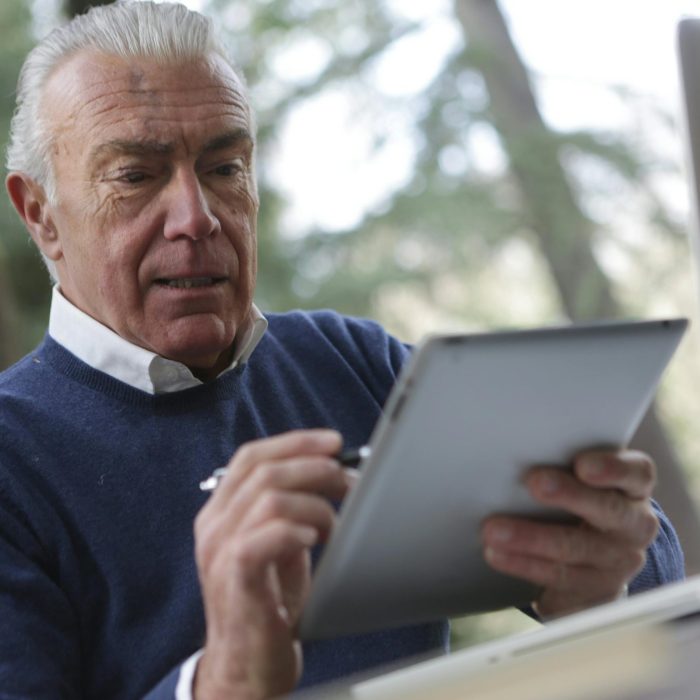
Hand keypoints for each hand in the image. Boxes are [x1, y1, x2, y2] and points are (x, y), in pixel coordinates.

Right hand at [192, 429, 351, 699]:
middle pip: (265, 470)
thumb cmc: (268, 602)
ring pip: (269, 497)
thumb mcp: (278, 544)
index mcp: (221, 511)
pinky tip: (314, 540)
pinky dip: (296, 530)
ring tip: (332, 526)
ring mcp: (220, 551)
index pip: (252, 456)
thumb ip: (289, 508)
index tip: (333, 442)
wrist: (246, 666)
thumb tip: (331, 473)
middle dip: (316, 468)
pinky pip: (263, 537)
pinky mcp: (235, 579)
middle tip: (347, 482)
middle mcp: (214, 525)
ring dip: (315, 504)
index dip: (295, 442)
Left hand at [481, 449, 658, 618]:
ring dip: (531, 538)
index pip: (637, 473)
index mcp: (634, 489)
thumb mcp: (581, 480)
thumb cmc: (580, 501)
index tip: (583, 465)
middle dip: (570, 495)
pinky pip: (559, 580)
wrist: (597, 559)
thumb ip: (563, 463)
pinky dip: (524, 565)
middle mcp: (634, 526)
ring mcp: (617, 563)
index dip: (613, 468)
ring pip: (576, 549)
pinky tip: (497, 555)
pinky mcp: (595, 591)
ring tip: (494, 530)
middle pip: (609, 509)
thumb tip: (515, 450)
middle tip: (534, 482)